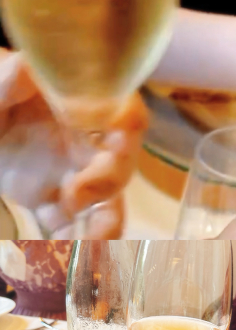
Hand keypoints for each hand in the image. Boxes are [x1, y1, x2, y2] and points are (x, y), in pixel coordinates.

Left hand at [0, 52, 146, 237]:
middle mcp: (86, 141)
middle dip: (108, 183)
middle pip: (120, 163)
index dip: (128, 125)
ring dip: (103, 227)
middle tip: (75, 195)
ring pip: (104, 203)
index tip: (119, 133)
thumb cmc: (0, 92)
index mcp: (81, 107)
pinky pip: (68, 225)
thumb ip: (10, 78)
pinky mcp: (48, 197)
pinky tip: (62, 262)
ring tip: (91, 249)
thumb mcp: (1, 82)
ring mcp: (71, 172)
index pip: (123, 113)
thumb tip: (25, 67)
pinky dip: (69, 245)